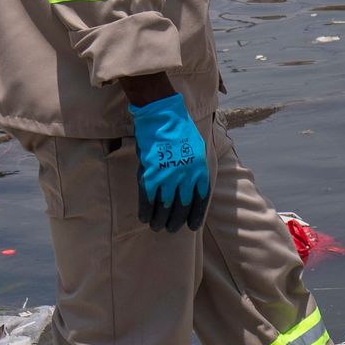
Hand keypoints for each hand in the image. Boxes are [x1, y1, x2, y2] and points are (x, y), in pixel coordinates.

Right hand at [128, 91, 210, 232]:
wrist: (162, 115)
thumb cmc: (180, 129)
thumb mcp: (198, 148)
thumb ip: (196, 167)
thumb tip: (192, 185)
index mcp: (200, 171)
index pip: (200, 201)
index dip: (195, 215)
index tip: (192, 226)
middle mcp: (186, 177)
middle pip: (182, 207)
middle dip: (176, 221)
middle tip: (171, 229)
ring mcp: (168, 177)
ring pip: (164, 207)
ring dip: (160, 220)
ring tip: (157, 227)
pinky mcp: (150, 175)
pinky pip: (147, 199)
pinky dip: (145, 211)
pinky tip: (144, 218)